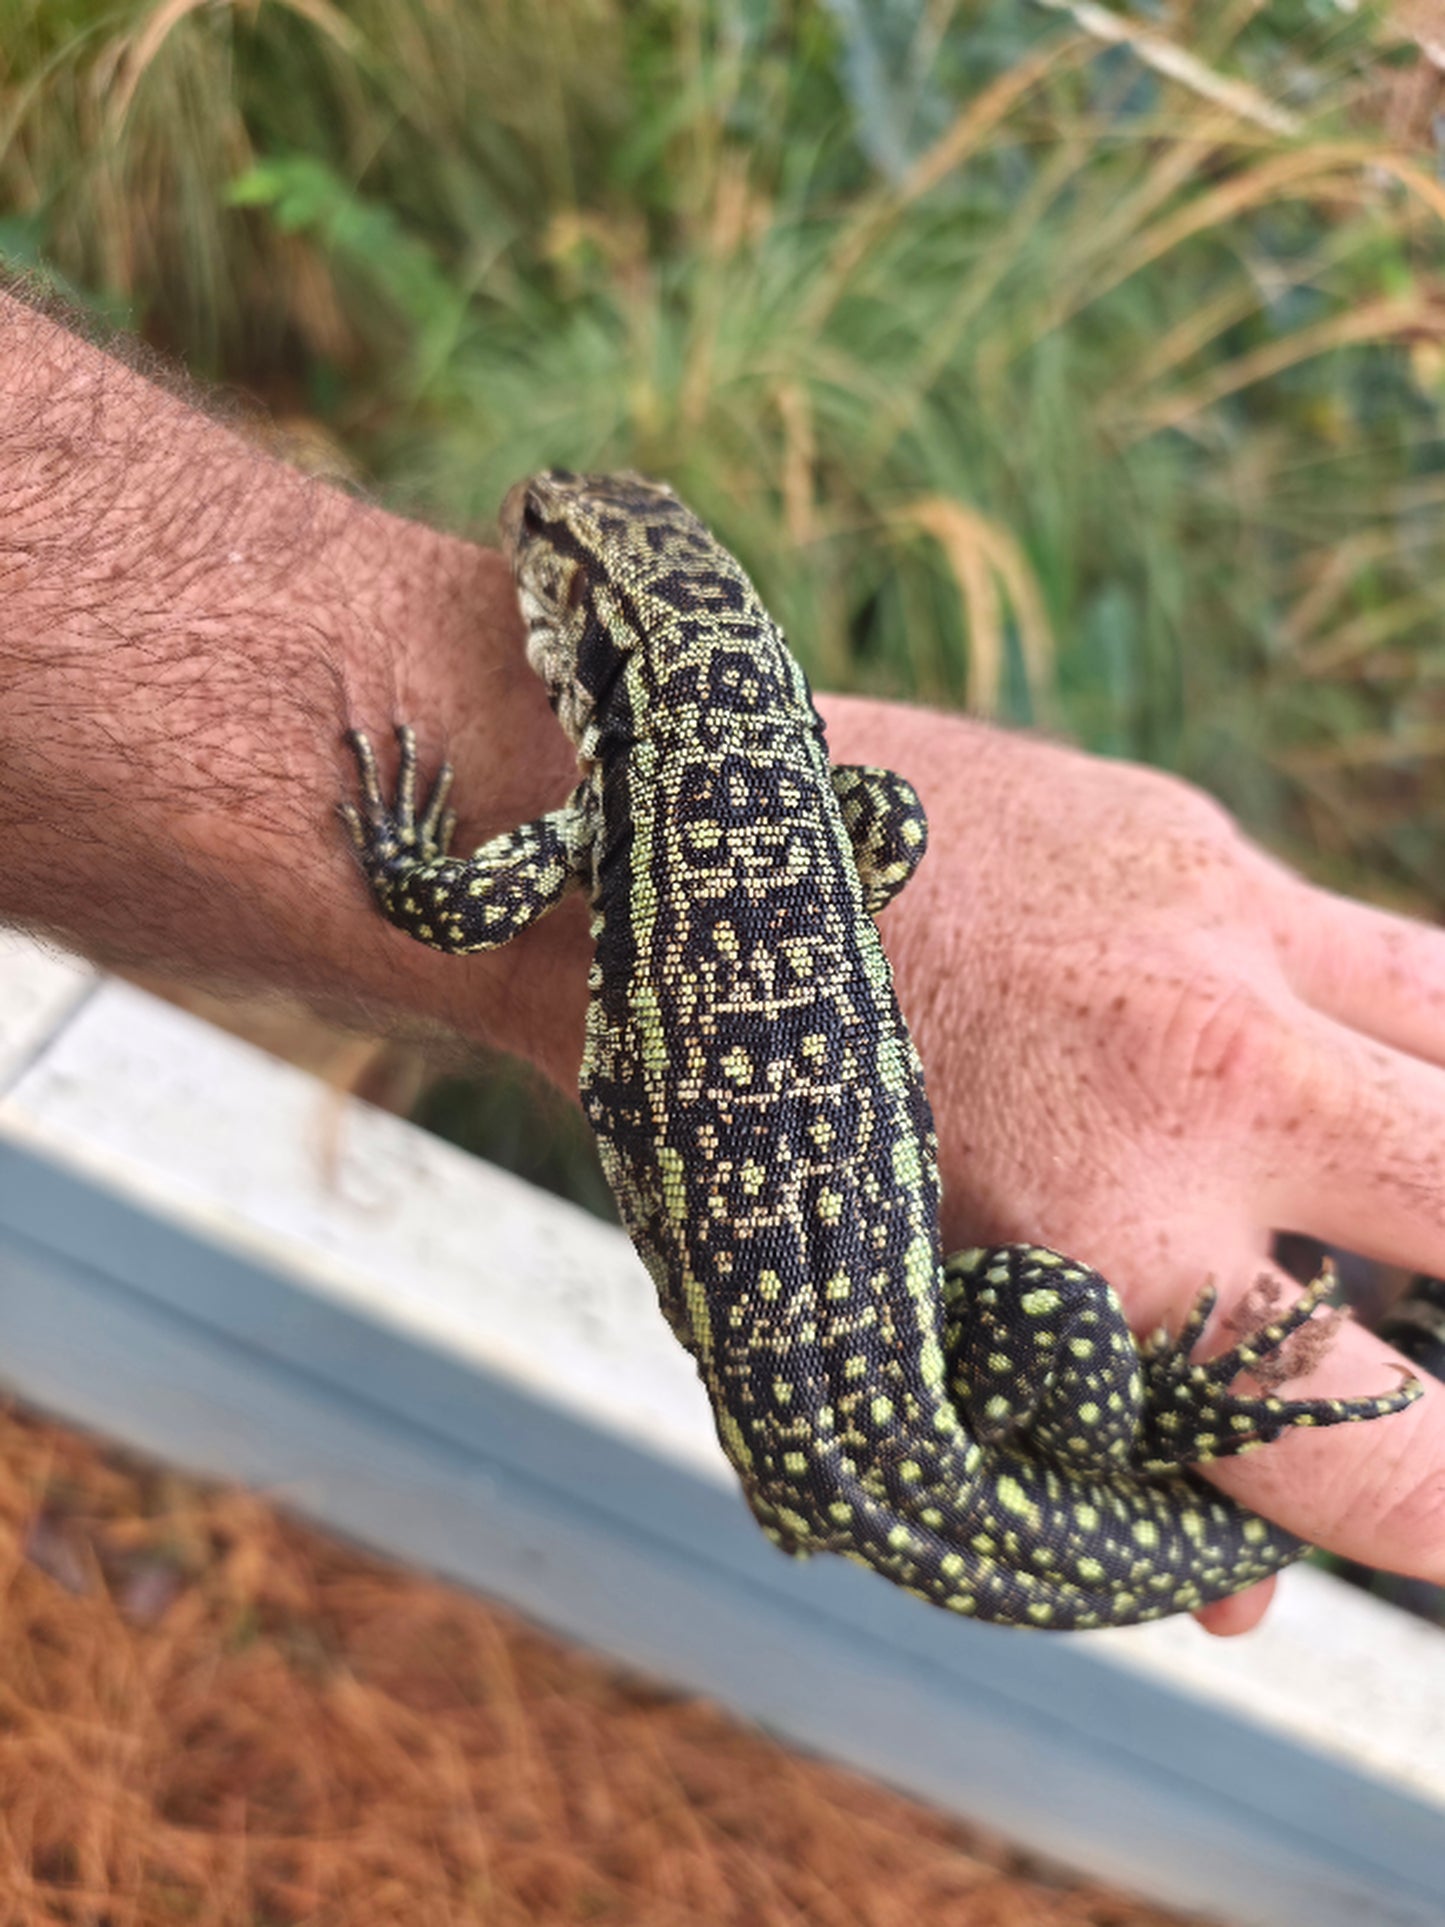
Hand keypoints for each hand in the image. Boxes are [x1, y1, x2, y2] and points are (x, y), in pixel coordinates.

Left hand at [822, 697, 1443, 1633]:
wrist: (663, 868)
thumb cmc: (754, 1133)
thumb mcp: (890, 1335)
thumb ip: (1075, 1463)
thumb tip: (1238, 1595)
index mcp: (1110, 1252)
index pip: (1384, 1460)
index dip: (1426, 1529)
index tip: (1410, 1524)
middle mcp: (1203, 1090)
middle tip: (1410, 1349)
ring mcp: (1224, 939)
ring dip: (1437, 1153)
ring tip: (1387, 1201)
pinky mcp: (1198, 843)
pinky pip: (1365, 959)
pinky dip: (1352, 1044)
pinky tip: (1274, 1072)